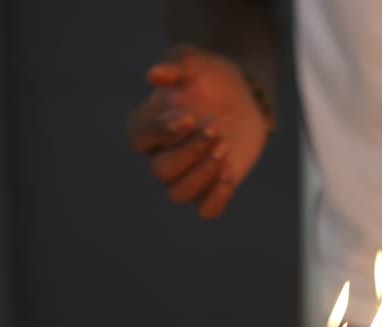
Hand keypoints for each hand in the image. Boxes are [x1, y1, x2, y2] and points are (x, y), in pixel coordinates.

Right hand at [126, 46, 270, 218]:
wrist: (242, 95)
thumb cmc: (209, 77)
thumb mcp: (194, 61)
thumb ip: (175, 63)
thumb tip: (154, 75)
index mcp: (147, 127)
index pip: (140, 138)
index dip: (161, 132)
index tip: (188, 118)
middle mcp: (161, 156)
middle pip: (161, 171)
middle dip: (189, 152)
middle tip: (215, 128)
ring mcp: (186, 176)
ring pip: (179, 194)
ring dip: (202, 175)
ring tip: (224, 146)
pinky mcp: (211, 188)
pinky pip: (206, 210)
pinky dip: (217, 198)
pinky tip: (230, 175)